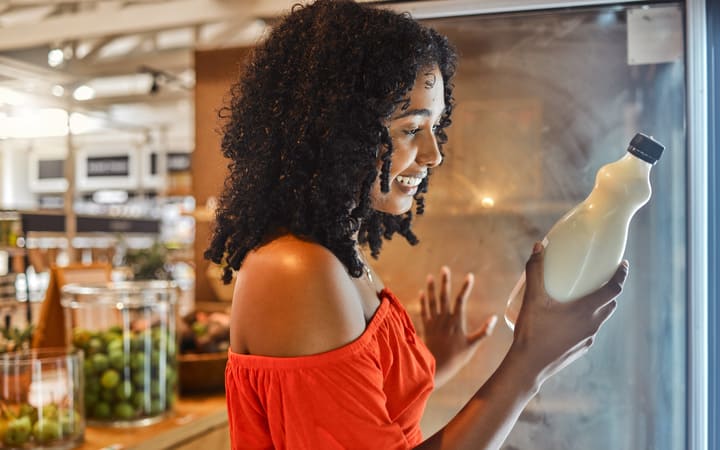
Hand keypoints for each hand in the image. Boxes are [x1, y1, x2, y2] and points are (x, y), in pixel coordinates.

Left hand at [420, 266, 497, 386]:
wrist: (437, 367)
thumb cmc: (457, 358)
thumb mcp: (473, 345)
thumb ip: (484, 332)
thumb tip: (495, 318)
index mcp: (456, 322)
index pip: (461, 300)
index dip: (466, 287)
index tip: (470, 276)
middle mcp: (444, 319)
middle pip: (444, 297)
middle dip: (445, 281)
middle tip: (444, 268)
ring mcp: (434, 322)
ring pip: (432, 301)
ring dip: (431, 288)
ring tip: (430, 276)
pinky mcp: (426, 327)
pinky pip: (423, 311)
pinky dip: (423, 301)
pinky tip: (422, 292)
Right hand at [511, 242, 627, 387]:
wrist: (528, 366)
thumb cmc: (532, 331)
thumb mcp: (532, 298)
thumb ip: (535, 271)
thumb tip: (539, 246)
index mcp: (586, 310)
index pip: (614, 289)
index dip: (622, 275)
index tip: (624, 264)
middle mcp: (592, 325)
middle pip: (610, 303)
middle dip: (610, 289)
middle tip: (601, 277)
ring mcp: (588, 339)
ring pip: (601, 317)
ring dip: (599, 305)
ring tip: (585, 296)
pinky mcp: (581, 348)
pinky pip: (590, 330)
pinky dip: (587, 320)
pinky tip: (570, 318)